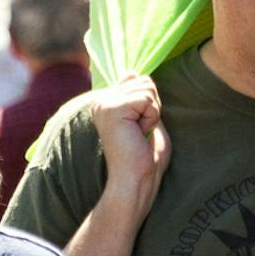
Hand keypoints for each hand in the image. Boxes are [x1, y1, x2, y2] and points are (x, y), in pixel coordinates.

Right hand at [91, 74, 170, 208]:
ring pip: (147, 88)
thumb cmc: (145, 159)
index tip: (139, 127)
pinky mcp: (112, 109)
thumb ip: (141, 98)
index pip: (137, 79)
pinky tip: (138, 133)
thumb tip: (132, 73)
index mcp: (107, 104)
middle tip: (141, 131)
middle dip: (153, 106)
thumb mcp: (147, 120)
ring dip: (152, 113)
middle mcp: (101, 101)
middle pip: (145, 81)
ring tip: (139, 133)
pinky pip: (146, 99)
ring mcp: (104, 104)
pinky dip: (151, 117)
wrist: (135, 181)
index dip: (149, 102)